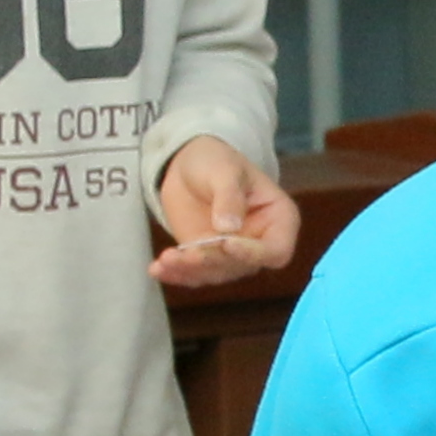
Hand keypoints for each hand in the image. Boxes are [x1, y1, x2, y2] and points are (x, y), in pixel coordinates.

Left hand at [149, 135, 302, 289]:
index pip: (277, 250)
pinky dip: (176, 274)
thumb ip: (229, 197)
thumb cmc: (217, 160)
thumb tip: (229, 228)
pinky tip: (157, 269)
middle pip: (243, 266)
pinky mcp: (207, 259)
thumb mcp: (225, 171)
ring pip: (216, 273)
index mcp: (279, 220)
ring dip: (190, 270)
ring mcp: (233, 254)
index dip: (254, 253)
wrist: (188, 166)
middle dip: (213, 261)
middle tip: (187, 253)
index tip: (227, 243)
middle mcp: (259, 243)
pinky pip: (194, 274)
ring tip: (166, 260)